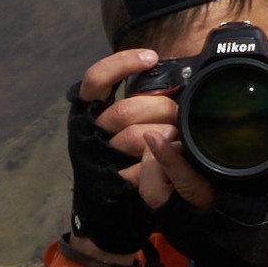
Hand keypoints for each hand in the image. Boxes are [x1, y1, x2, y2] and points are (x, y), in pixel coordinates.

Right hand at [66, 49, 177, 254]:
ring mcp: (101, 157)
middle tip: (178, 114)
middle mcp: (90, 131)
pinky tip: (173, 152)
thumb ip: (138, 102)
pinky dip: (160, 160)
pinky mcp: (116, 181)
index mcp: (89, 111)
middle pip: (126, 110)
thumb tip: (167, 77)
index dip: (122, 64)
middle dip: (160, 109)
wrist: (110, 207)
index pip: (98, 79)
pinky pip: (141, 169)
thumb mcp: (125, 123)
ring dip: (163, 134)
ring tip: (178, 134)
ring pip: (136, 137)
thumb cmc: (122, 156)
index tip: (151, 59)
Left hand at [142, 122, 267, 266]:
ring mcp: (181, 227)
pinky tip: (166, 158)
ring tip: (165, 141)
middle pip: (154, 190)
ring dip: (151, 168)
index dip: (168, 159)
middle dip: (151, 160)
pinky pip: (158, 200)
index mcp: (217, 213)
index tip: (159, 135)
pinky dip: (157, 178)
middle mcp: (192, 221)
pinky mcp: (178, 228)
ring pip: (151, 195)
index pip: (184, 183)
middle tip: (163, 131)